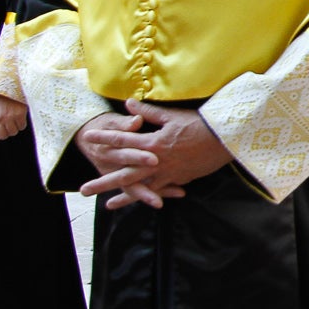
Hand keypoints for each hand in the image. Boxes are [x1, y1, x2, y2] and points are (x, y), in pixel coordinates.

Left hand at [0, 93, 28, 139]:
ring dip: (16, 128)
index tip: (2, 130)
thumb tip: (0, 129)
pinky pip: (22, 126)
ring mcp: (9, 117)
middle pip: (2, 136)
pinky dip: (22, 124)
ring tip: (17, 121)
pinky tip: (21, 118)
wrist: (12, 85)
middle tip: (10, 127)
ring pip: (13, 132)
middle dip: (7, 133)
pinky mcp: (19, 115)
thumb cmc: (3, 97)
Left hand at [79, 101, 232, 208]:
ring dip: (122, 196)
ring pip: (140, 187)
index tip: (88, 138)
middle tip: (84, 190)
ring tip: (105, 204)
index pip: (123, 140)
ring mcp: (167, 173)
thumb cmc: (199, 124)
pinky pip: (159, 191)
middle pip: (124, 173)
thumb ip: (148, 112)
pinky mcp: (178, 179)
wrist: (224, 139)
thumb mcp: (172, 115)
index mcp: (153, 142)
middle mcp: (156, 161)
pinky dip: (147, 198)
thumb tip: (128, 104)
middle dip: (103, 181)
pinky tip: (139, 203)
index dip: (105, 138)